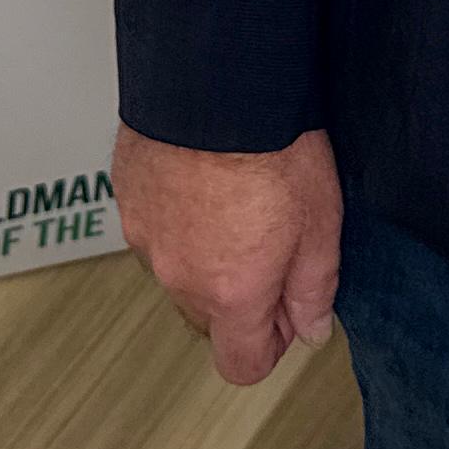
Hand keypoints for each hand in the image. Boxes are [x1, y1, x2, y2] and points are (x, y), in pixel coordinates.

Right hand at [111, 123, 344, 385]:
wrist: (214, 83)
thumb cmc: (272, 146)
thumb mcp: (321, 224)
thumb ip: (315, 289)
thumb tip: (311, 328)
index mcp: (231, 294)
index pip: (241, 364)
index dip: (271, 343)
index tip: (287, 308)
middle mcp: (179, 276)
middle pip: (208, 318)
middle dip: (237, 295)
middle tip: (269, 242)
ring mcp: (145, 237)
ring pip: (177, 270)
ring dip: (203, 253)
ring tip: (234, 199)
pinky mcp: (126, 197)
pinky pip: (153, 226)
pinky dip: (176, 215)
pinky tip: (202, 176)